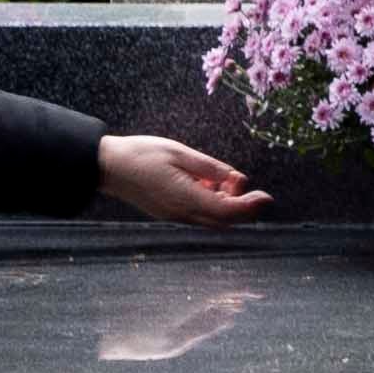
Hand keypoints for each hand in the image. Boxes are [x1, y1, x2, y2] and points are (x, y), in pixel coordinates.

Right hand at [95, 131, 267, 222]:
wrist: (107, 166)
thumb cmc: (141, 154)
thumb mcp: (180, 152)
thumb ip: (210, 167)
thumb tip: (235, 178)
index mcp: (185, 198)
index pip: (226, 211)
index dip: (249, 206)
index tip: (266, 196)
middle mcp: (181, 213)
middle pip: (223, 220)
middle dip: (244, 208)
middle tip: (256, 191)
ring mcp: (174, 215)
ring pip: (212, 219)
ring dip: (228, 205)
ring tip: (228, 180)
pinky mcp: (169, 212)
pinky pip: (198, 214)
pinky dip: (212, 203)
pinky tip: (210, 184)